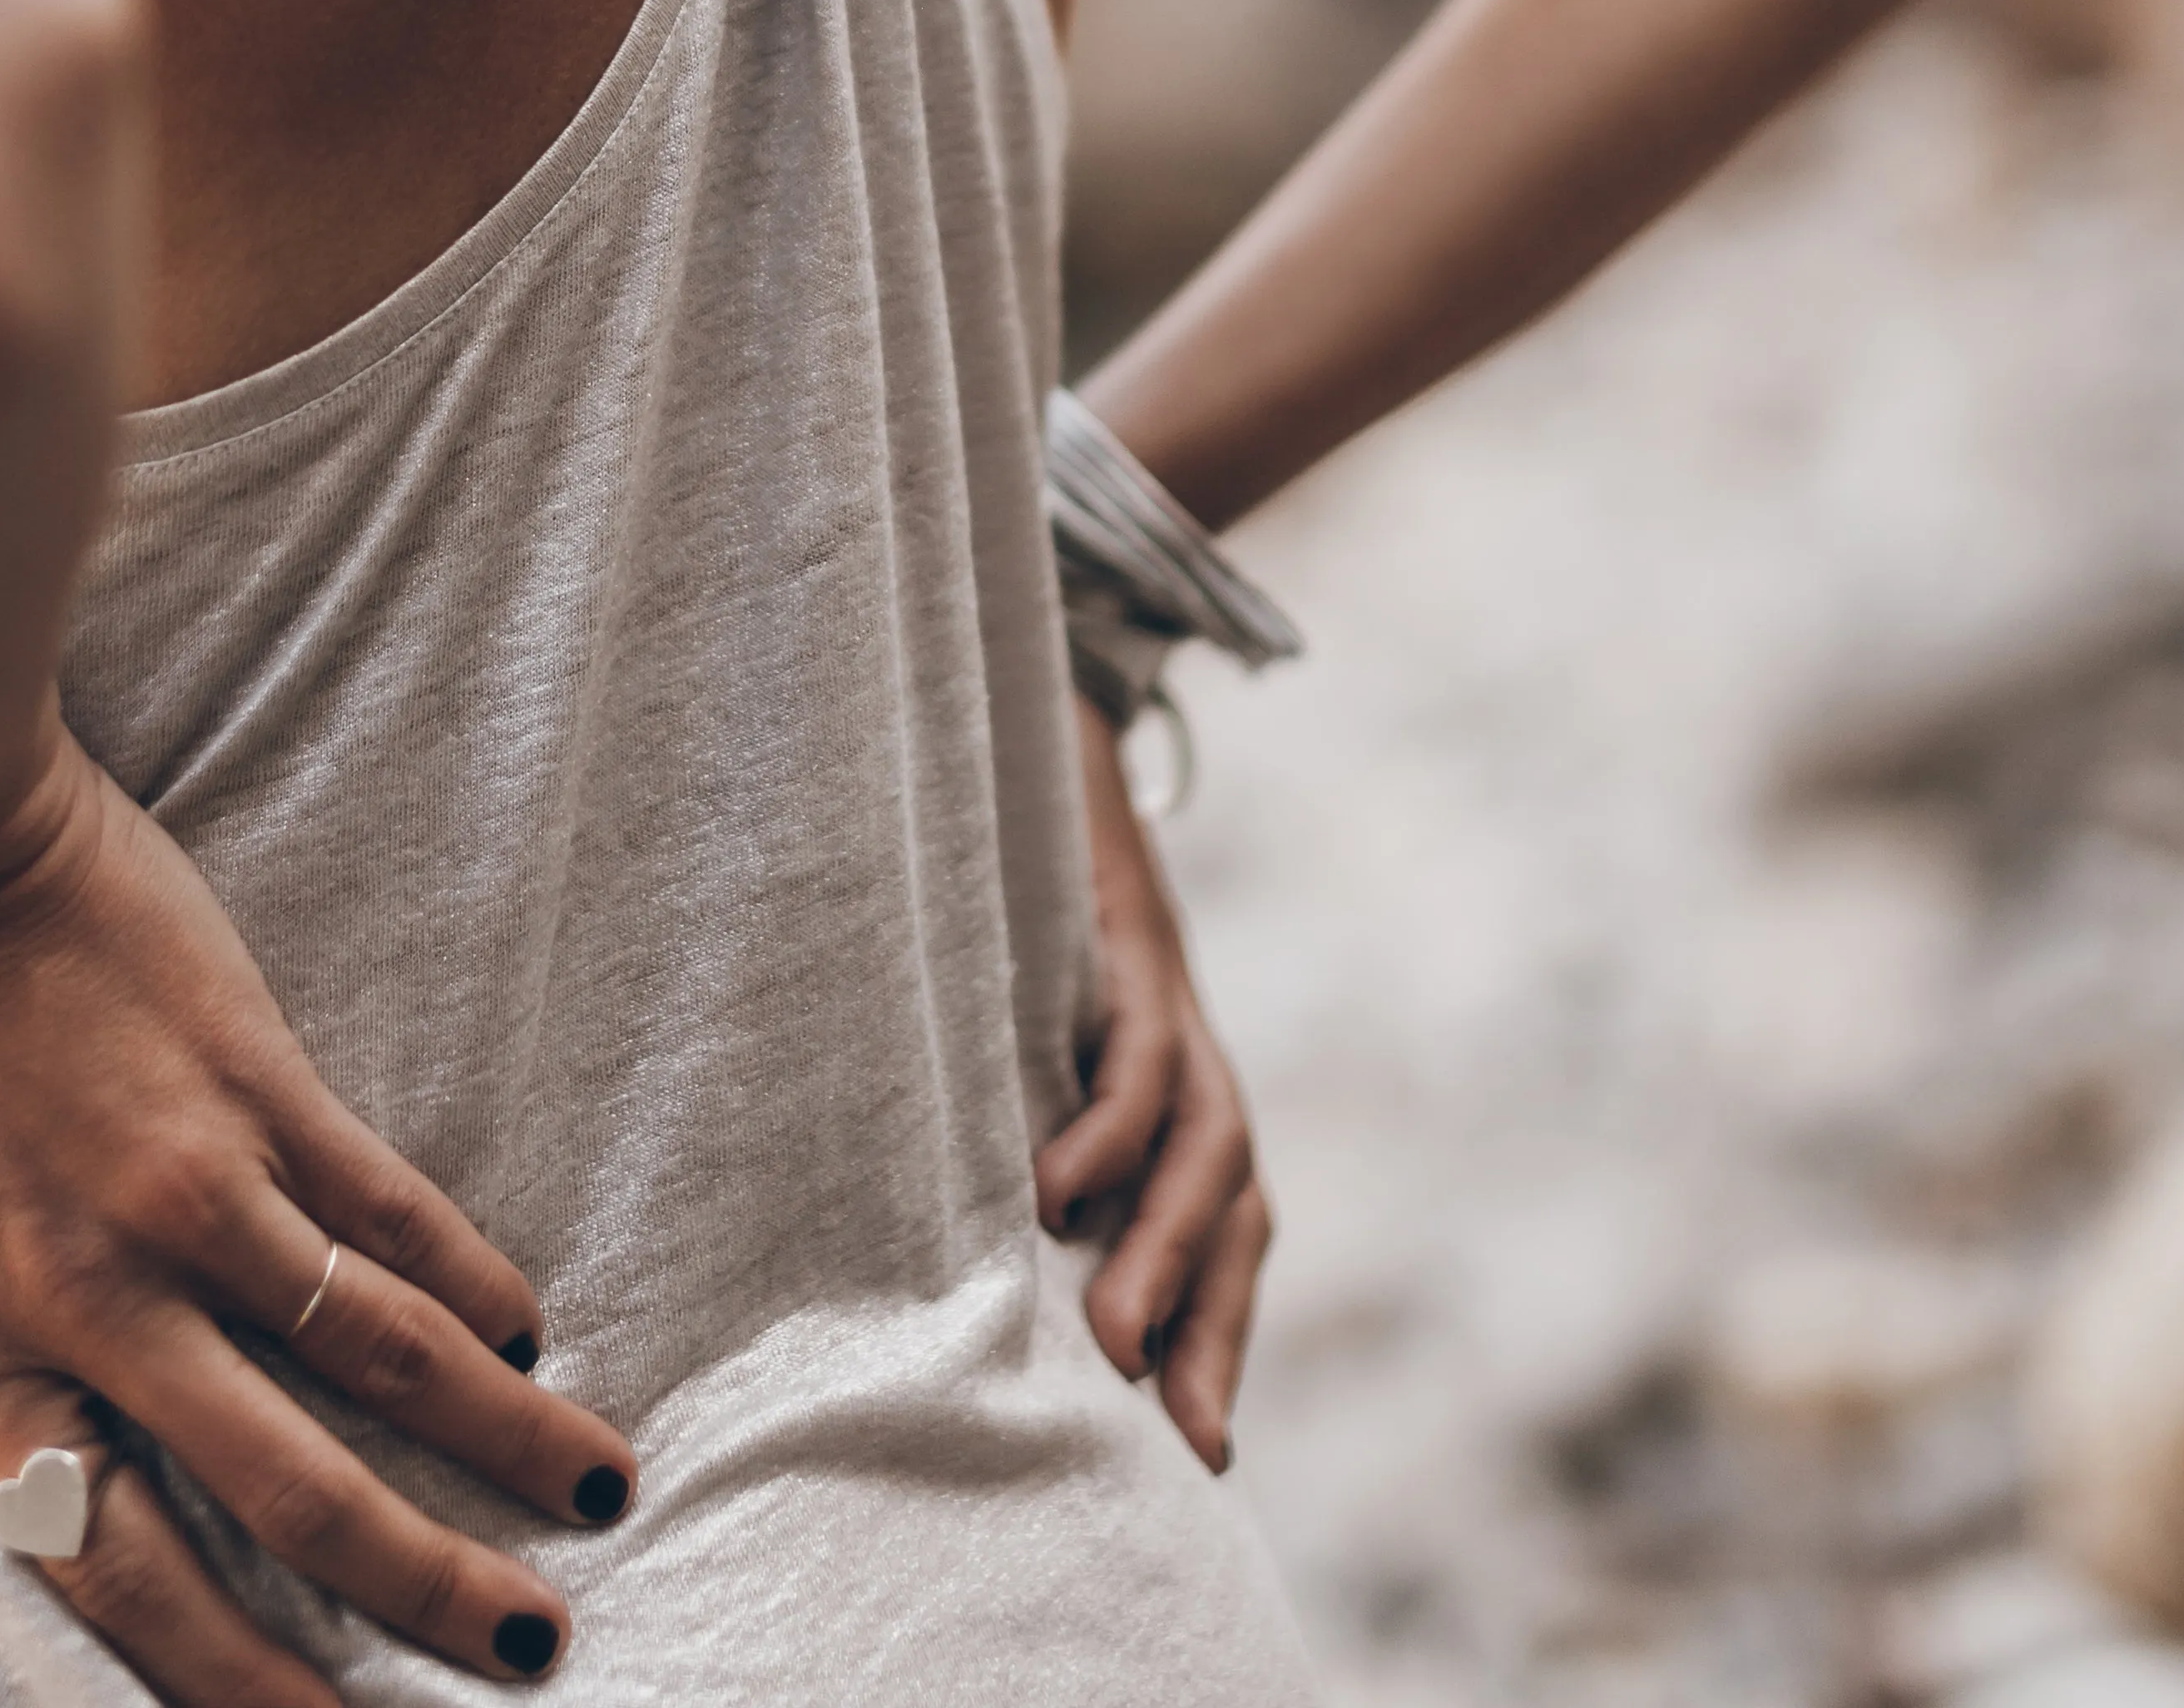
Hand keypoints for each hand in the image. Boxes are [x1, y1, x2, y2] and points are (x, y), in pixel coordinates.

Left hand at [0, 724, 634, 1701]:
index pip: (110, 1564)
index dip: (222, 1676)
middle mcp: (93, 1290)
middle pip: (286, 1486)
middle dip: (418, 1588)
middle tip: (524, 1659)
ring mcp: (187, 1178)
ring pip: (373, 1349)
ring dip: (497, 1439)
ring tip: (597, 1496)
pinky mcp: (250, 1070)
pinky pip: (382, 1202)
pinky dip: (464, 1274)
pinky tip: (526, 1328)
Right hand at [1034, 694, 1269, 1472]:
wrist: (1034, 727)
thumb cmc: (1009, 896)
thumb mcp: (1017, 1024)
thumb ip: (1013, 1118)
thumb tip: (950, 1246)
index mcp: (1175, 1079)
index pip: (1229, 1228)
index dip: (1221, 1333)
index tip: (1206, 1457)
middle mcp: (1190, 1047)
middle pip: (1233, 1202)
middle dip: (1207, 1319)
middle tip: (1173, 1435)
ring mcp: (1167, 992)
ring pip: (1204, 1140)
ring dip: (1164, 1248)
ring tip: (1114, 1345)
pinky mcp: (1128, 933)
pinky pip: (1140, 1044)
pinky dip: (1111, 1123)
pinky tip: (1058, 1190)